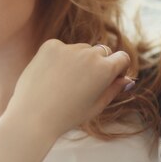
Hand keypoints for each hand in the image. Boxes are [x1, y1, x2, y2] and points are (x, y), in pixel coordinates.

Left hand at [9, 39, 131, 137]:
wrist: (32, 116)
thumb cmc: (67, 116)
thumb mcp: (96, 106)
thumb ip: (114, 90)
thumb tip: (128, 80)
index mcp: (106, 69)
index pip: (122, 58)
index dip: (118, 68)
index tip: (110, 78)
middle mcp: (90, 53)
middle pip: (101, 52)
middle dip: (97, 64)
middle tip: (82, 85)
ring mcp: (69, 47)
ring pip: (80, 49)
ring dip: (77, 60)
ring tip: (62, 83)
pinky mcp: (50, 45)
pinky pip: (60, 48)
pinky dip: (58, 58)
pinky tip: (50, 76)